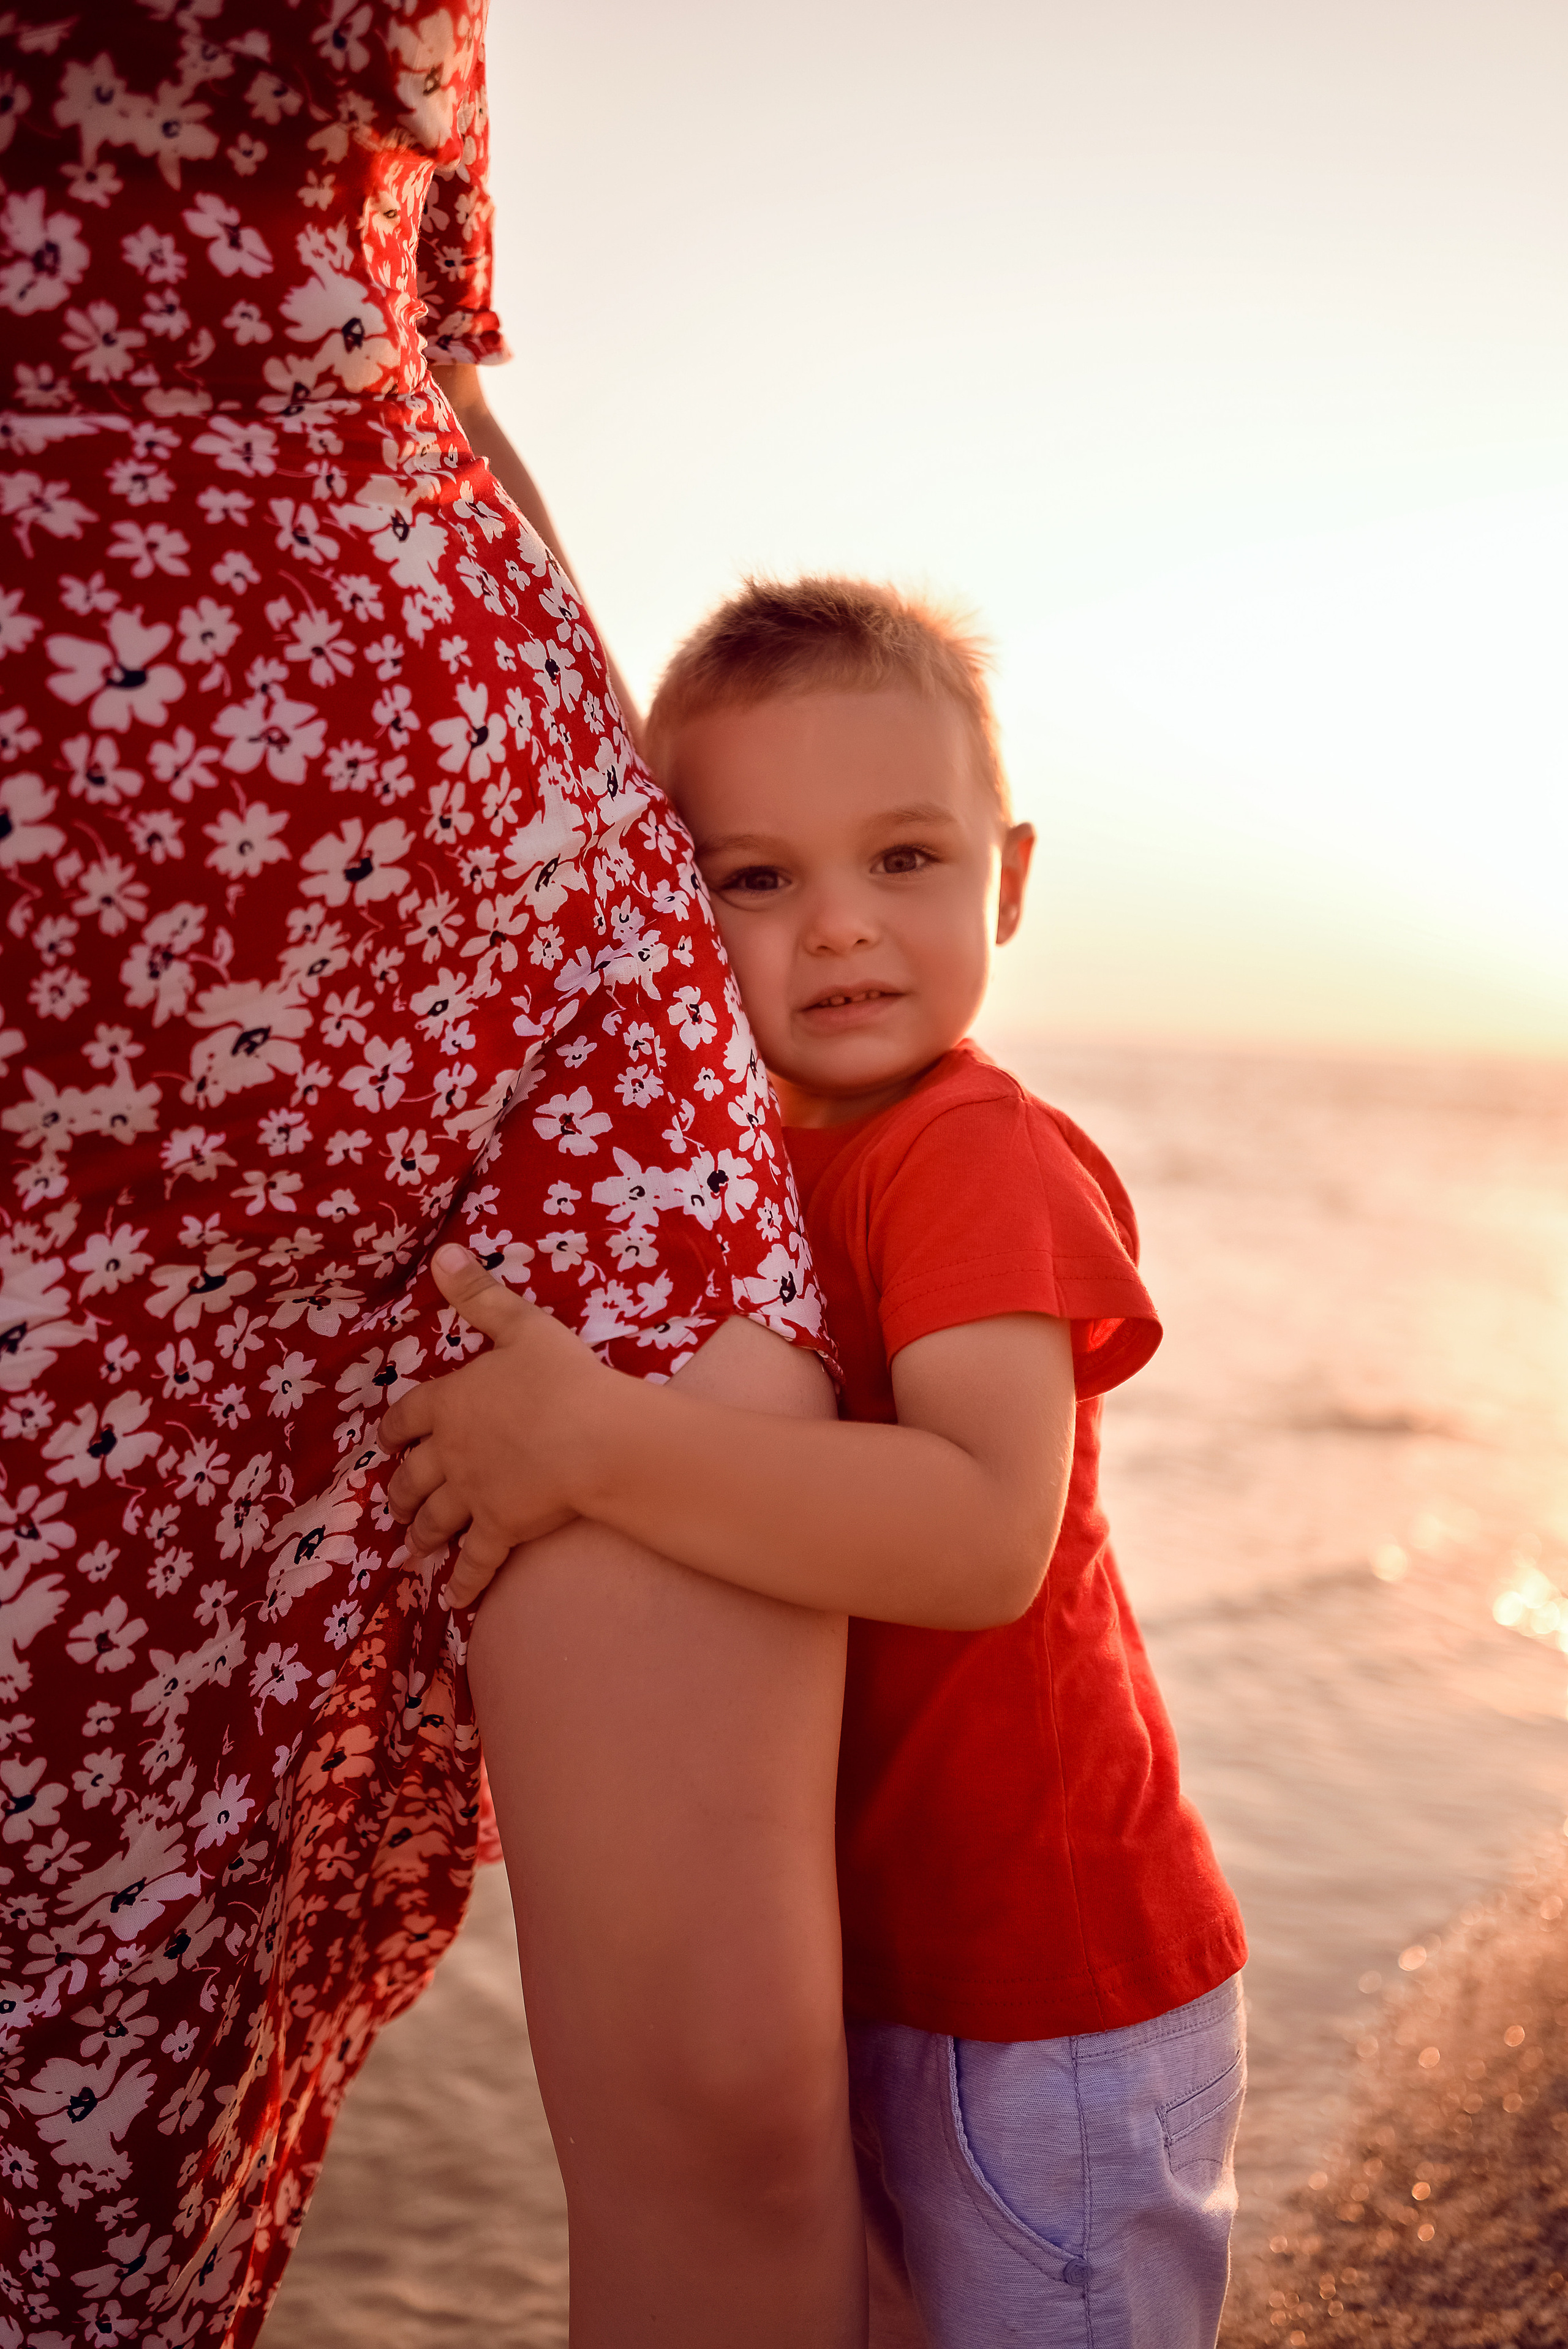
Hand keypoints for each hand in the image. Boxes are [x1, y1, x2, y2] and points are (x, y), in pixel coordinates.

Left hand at [379, 1244, 610, 1608]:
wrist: (591, 1438)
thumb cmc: (561, 1377)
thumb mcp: (521, 1326)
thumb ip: (480, 1296)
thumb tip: (443, 1254)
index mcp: (450, 1402)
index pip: (406, 1417)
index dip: (394, 1429)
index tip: (387, 1440)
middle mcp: (450, 1453)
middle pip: (412, 1477)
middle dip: (402, 1491)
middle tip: (397, 1501)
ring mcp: (472, 1495)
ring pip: (435, 1521)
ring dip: (421, 1535)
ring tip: (414, 1548)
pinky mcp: (499, 1529)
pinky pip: (474, 1562)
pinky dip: (462, 1583)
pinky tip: (453, 1601)